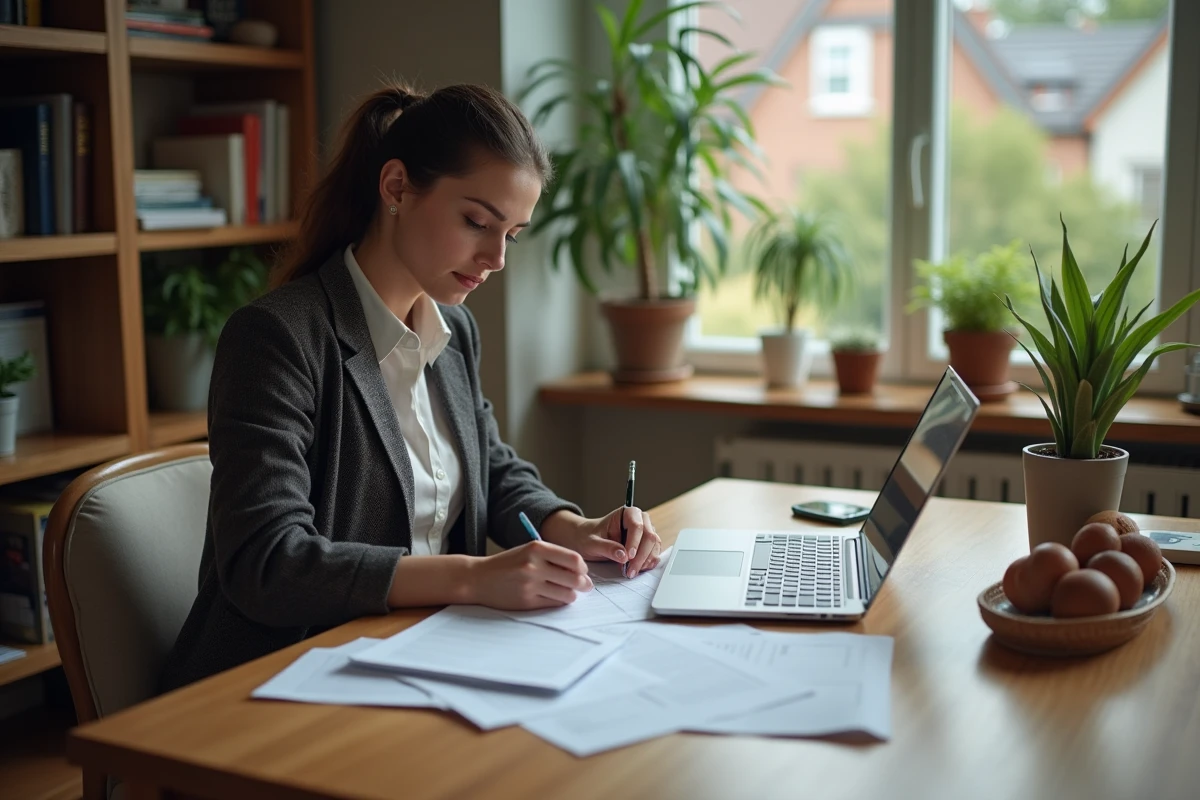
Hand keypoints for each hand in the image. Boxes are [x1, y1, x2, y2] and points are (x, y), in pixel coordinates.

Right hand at [465, 540, 592, 609]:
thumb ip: (553, 556)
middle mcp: (534, 565)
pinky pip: (554, 604)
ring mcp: (530, 585)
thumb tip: (582, 571)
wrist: (479, 578)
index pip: (574, 559)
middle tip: (586, 586)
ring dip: (572, 595)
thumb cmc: (508, 563)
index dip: (583, 567)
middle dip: (584, 584)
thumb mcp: (529, 551)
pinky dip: (558, 601)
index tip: (584, 571)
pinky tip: (555, 597)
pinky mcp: (527, 602)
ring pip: (567, 594)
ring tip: (569, 592)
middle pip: (574, 578)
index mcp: (536, 548)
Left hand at [542, 508, 663, 577]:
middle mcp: (640, 520)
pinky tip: (638, 569)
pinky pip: (654, 553)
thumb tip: (623, 556)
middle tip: (630, 570)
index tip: (628, 556)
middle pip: (649, 536)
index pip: (637, 525)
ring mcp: (646, 532)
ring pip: (654, 546)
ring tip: (631, 572)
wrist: (587, 540)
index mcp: (627, 513)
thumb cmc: (589, 537)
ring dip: (645, 561)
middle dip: (641, 556)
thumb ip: (607, 547)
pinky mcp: (647, 544)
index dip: (634, 542)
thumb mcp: (592, 543)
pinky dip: (648, 563)